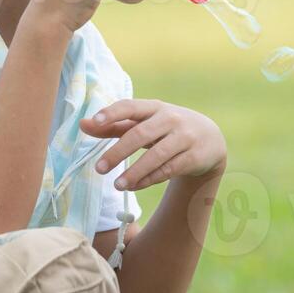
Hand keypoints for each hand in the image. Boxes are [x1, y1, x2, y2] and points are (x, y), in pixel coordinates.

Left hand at [80, 100, 225, 191]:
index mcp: (154, 107)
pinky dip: (150, 179)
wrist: (210, 139)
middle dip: (118, 152)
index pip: (130, 106)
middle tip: (99, 168)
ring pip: (156, 155)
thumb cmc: (167, 129)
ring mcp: (184, 137)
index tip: (95, 122)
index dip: (113, 113)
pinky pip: (169, 170)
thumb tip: (83, 124)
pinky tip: (134, 186)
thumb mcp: (144, 123)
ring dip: (135, 171)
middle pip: (140, 134)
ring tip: (117, 184)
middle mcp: (171, 119)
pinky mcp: (194, 157)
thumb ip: (114, 124)